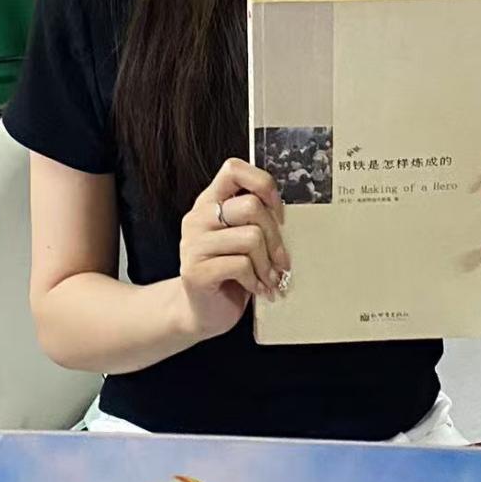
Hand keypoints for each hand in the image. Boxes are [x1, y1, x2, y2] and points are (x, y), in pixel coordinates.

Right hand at [177, 158, 291, 340]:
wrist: (201, 312)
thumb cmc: (229, 273)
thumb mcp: (241, 238)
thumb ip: (254, 219)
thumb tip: (287, 214)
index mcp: (210, 202)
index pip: (233, 169)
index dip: (262, 184)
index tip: (278, 212)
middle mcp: (198, 218)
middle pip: (251, 206)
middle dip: (276, 237)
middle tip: (282, 260)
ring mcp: (193, 244)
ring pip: (251, 237)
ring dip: (268, 263)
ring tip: (270, 278)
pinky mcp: (196, 271)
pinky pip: (241, 265)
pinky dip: (257, 280)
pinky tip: (257, 289)